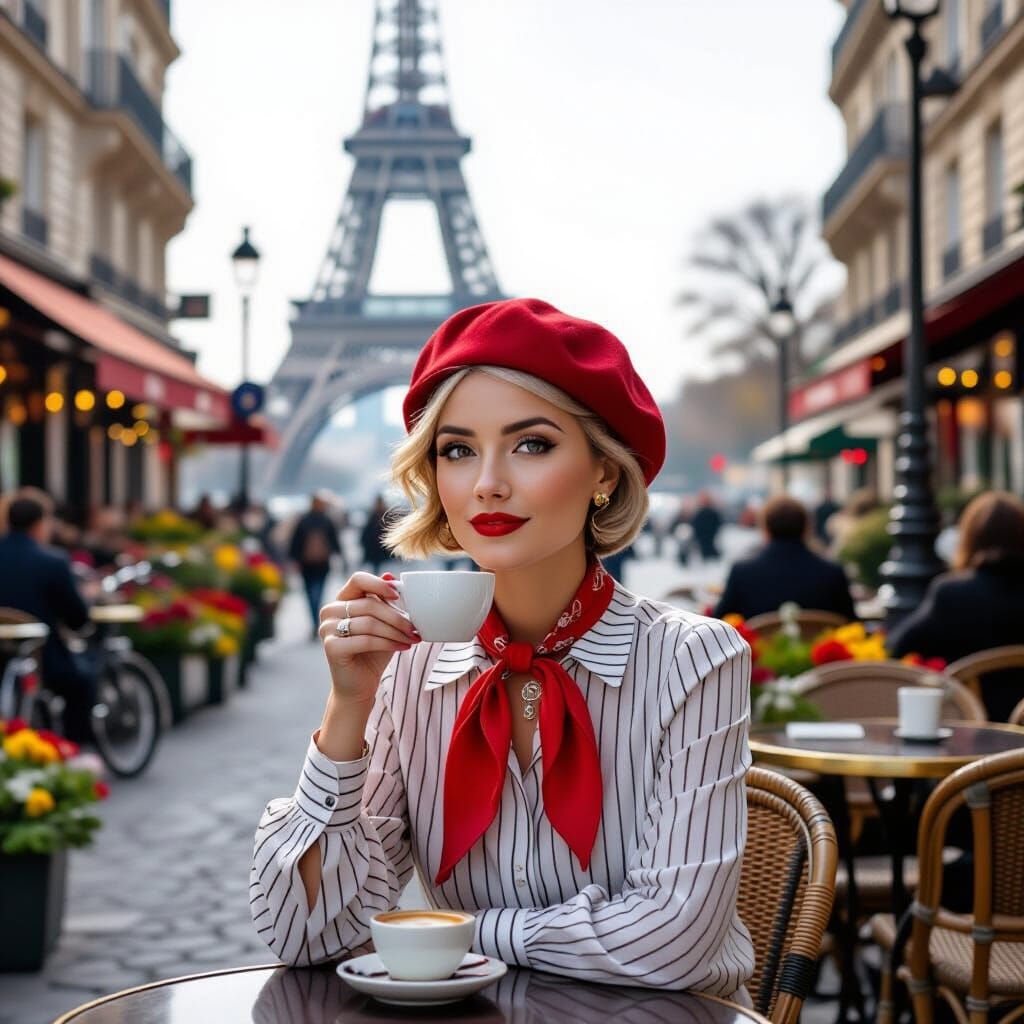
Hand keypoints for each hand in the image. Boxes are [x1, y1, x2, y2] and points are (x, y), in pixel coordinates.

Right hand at [318, 572, 420, 704]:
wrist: (359, 685)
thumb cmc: (373, 652)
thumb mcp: (384, 624)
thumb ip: (386, 602)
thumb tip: (390, 575)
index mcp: (341, 600)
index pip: (358, 579)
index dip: (379, 584)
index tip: (399, 596)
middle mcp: (329, 611)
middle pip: (369, 604)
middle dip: (397, 617)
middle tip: (415, 628)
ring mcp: (327, 628)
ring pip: (370, 623)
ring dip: (396, 631)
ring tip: (412, 638)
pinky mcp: (331, 647)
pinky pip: (366, 640)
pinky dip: (389, 643)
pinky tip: (403, 647)